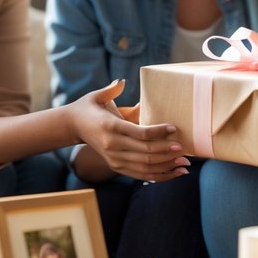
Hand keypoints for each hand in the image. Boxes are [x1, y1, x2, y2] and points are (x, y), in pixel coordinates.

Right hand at [68, 81, 188, 181]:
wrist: (72, 126)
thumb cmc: (88, 108)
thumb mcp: (96, 96)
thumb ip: (111, 90)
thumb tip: (122, 82)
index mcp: (110, 126)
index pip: (140, 132)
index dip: (158, 132)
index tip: (174, 128)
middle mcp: (112, 145)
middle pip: (146, 152)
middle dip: (167, 151)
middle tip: (184, 148)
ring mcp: (114, 158)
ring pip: (145, 166)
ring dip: (167, 166)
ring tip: (184, 164)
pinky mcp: (116, 166)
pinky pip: (141, 174)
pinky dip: (159, 176)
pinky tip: (174, 173)